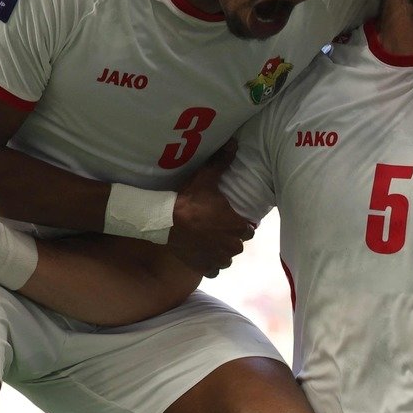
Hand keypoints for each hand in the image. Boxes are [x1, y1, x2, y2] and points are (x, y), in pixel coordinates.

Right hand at [165, 142, 254, 276]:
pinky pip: (213, 270)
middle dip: (230, 238)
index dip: (239, 225)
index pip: (248, 230)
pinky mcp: (204, 268)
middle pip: (237, 245)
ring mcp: (218, 259)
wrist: (164, 222)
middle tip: (216, 229)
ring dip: (220, 251)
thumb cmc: (189, 200)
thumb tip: (235, 142)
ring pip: (227, 258)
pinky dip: (209, 264)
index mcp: (237, 226)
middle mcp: (232, 246)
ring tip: (208, 241)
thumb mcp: (207, 178)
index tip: (229, 220)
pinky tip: (201, 254)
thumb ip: (223, 161)